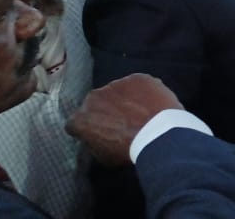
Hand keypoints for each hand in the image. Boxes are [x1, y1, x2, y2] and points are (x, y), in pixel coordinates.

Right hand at [67, 74, 183, 165]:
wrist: (158, 134)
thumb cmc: (129, 150)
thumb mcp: (104, 156)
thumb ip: (94, 143)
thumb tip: (96, 138)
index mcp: (81, 119)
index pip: (77, 122)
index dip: (87, 128)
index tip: (97, 133)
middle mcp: (93, 98)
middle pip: (96, 103)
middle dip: (105, 111)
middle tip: (122, 122)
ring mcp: (116, 84)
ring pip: (118, 91)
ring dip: (125, 99)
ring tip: (141, 112)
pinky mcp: (137, 77)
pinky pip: (138, 84)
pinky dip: (144, 91)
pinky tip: (153, 103)